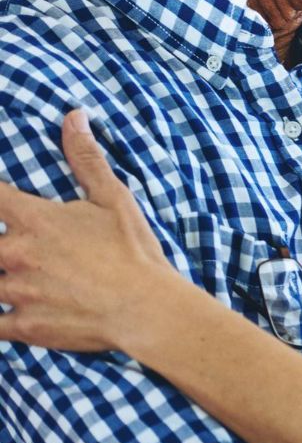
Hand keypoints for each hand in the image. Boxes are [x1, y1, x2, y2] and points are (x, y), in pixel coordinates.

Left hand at [0, 109, 179, 351]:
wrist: (146, 308)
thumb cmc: (132, 250)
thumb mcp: (113, 199)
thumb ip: (86, 159)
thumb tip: (74, 117)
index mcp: (34, 220)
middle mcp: (16, 254)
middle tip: (9, 247)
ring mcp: (17, 292)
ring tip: (13, 273)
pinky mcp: (23, 326)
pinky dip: (0, 316)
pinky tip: (11, 310)